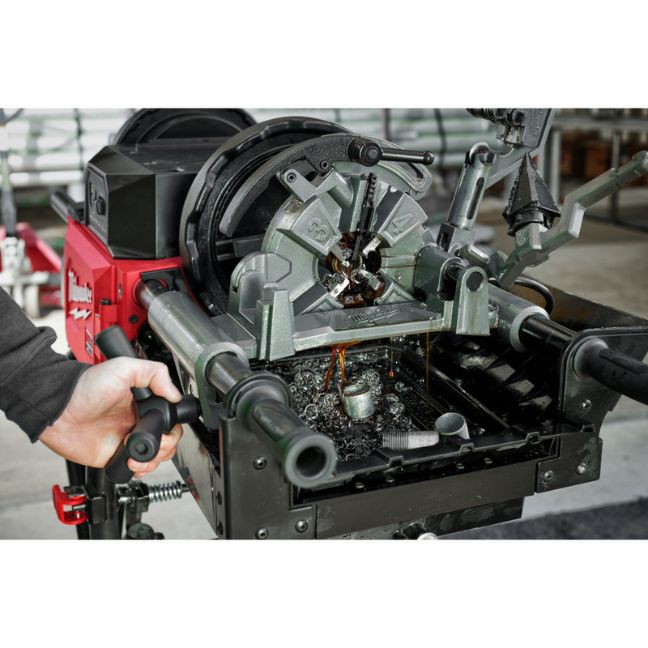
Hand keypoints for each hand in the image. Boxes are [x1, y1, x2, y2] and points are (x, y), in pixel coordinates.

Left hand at [40, 358, 182, 476]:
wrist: (59, 409)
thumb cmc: (85, 386)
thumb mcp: (124, 368)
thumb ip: (155, 373)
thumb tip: (175, 394)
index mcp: (144, 402)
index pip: (170, 417)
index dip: (173, 425)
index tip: (166, 427)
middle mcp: (138, 420)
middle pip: (168, 439)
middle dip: (167, 445)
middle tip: (155, 442)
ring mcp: (127, 439)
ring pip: (156, 456)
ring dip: (155, 459)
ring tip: (138, 454)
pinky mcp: (115, 455)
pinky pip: (136, 467)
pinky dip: (141, 469)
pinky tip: (134, 462)